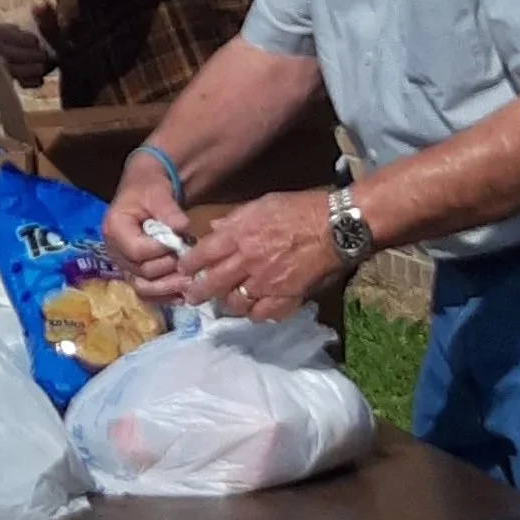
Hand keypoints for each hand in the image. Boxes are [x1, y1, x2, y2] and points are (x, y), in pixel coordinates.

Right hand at [0, 1, 61, 87]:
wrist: (64, 37)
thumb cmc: (55, 22)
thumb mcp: (53, 15)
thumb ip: (46, 11)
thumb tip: (39, 2)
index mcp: (6, 25)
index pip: (3, 32)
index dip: (18, 39)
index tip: (35, 41)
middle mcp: (2, 44)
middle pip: (5, 53)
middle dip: (25, 56)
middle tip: (44, 55)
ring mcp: (9, 61)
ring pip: (11, 70)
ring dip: (28, 70)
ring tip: (45, 65)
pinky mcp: (19, 76)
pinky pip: (20, 82)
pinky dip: (30, 82)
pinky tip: (41, 79)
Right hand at [104, 153, 192, 302]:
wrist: (145, 191)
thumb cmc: (149, 188)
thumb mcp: (158, 192)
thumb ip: (168, 210)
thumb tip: (182, 228)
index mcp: (114, 228)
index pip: (137, 250)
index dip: (161, 250)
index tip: (181, 240)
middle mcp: (115, 251)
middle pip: (142, 272)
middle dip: (169, 267)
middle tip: (191, 260)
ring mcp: (124, 265)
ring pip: (144, 288)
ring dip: (168, 287)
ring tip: (190, 281)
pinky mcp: (135, 274)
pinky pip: (147, 293)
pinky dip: (164, 296)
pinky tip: (182, 294)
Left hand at [179, 190, 343, 320]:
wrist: (336, 227)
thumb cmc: (300, 209)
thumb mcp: (262, 204)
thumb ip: (235, 219)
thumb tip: (214, 229)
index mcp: (240, 236)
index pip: (202, 255)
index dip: (188, 265)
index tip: (183, 269)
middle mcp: (248, 262)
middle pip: (213, 284)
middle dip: (198, 292)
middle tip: (192, 296)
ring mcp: (266, 283)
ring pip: (234, 303)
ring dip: (228, 303)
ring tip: (227, 300)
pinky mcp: (286, 298)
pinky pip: (262, 315)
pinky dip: (255, 314)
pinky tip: (254, 309)